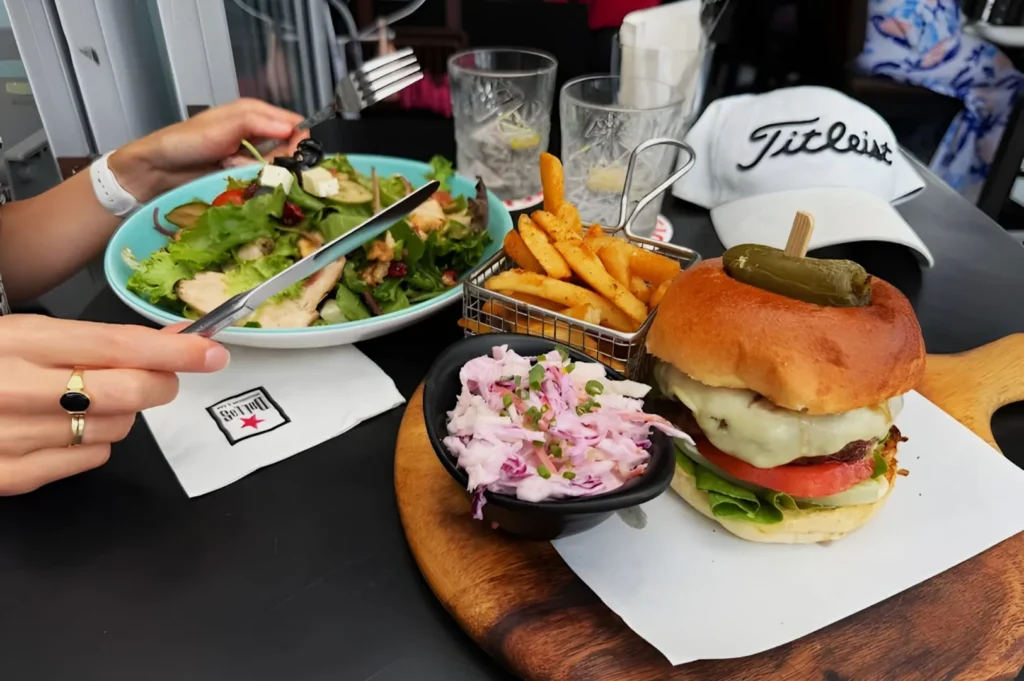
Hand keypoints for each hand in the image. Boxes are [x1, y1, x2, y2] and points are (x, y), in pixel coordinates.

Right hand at [0, 315, 229, 494]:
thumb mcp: (26, 336)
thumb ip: (98, 341)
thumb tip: (175, 343)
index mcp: (20, 342)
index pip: (118, 346)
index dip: (175, 352)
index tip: (212, 354)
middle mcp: (15, 389)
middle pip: (129, 392)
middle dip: (158, 384)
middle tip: (156, 378)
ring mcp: (11, 438)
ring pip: (115, 428)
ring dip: (117, 414)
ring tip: (78, 401)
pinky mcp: (10, 478)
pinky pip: (90, 460)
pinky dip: (92, 444)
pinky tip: (61, 429)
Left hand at [108, 98, 308, 202]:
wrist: (158, 170)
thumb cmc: (185, 142)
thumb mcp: (222, 126)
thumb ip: (257, 123)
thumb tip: (293, 130)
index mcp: (257, 114)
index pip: (296, 126)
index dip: (300, 141)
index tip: (294, 157)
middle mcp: (259, 136)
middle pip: (292, 151)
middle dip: (278, 160)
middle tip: (254, 164)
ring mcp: (253, 159)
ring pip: (279, 169)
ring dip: (263, 173)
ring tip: (236, 170)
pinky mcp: (246, 179)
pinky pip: (265, 183)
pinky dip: (256, 185)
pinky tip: (238, 183)